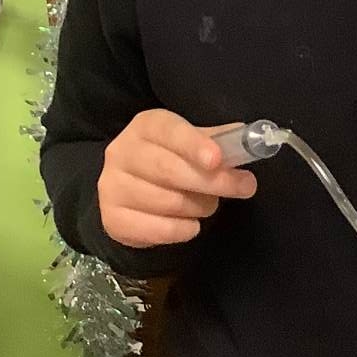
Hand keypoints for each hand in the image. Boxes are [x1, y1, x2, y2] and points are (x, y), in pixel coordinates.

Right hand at [98, 111, 256, 249]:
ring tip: (207, 204)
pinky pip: (157, 230)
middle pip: (169, 170)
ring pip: (167, 202)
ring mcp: (112, 186)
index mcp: (146, 126)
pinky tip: (190, 225)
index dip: (193, 144)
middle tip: (245, 187)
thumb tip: (245, 138)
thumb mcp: (190, 144)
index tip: (217, 160)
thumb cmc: (169, 161)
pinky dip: (183, 230)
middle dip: (213, 182)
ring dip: (199, 207)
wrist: (129, 191)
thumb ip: (216, 141)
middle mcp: (122, 152)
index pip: (168, 130)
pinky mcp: (112, 218)